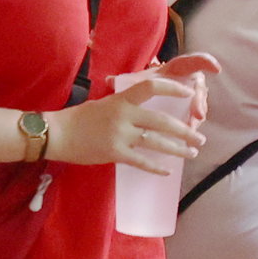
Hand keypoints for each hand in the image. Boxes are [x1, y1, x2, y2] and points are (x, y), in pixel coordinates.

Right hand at [76, 59, 214, 177]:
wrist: (58, 134)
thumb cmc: (79, 118)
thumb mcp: (103, 103)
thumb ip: (124, 104)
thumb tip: (142, 107)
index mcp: (121, 99)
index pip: (151, 87)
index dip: (172, 89)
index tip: (188, 94)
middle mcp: (124, 115)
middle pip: (162, 121)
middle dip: (184, 131)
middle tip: (199, 138)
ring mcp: (120, 135)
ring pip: (156, 142)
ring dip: (177, 149)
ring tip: (191, 153)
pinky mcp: (115, 153)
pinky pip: (142, 161)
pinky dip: (156, 167)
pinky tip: (168, 171)